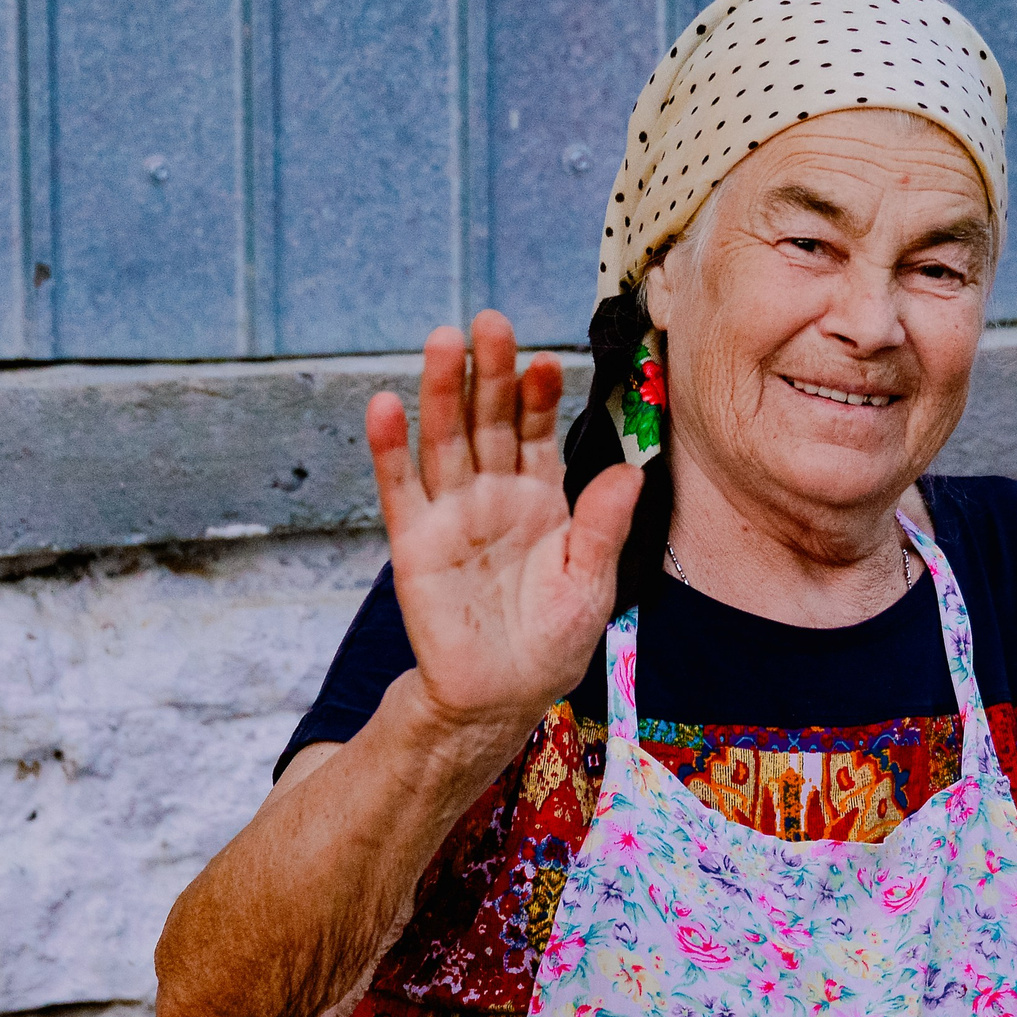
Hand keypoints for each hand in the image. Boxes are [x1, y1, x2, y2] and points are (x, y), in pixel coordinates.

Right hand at [367, 311, 641, 739]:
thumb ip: (603, 526)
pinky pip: (400, 487)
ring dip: (442, 390)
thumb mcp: (592, 582)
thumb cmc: (551, 639)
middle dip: (491, 372)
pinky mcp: (414, 540)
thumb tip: (632, 472)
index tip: (546, 360)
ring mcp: (451, 512)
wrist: (502, 694)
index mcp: (542, 497)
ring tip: (443, 341)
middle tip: (492, 322)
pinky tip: (385, 403)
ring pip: (445, 439)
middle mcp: (494, 493)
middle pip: (489, 420)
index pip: (537, 431)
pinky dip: (390, 446)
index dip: (539, 395)